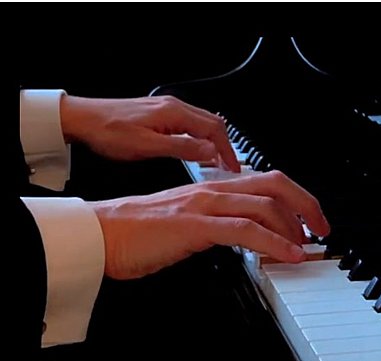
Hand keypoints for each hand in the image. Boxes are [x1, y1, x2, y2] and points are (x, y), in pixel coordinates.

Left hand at [60, 95, 240, 171]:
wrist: (81, 118)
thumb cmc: (107, 131)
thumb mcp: (147, 146)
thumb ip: (182, 148)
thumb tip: (209, 151)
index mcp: (174, 113)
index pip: (215, 130)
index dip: (227, 151)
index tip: (233, 168)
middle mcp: (173, 107)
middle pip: (213, 124)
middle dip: (225, 146)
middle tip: (229, 167)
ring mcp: (166, 108)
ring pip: (202, 124)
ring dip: (212, 142)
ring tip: (215, 162)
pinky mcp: (158, 113)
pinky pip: (188, 124)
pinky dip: (199, 138)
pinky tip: (195, 151)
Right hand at [91, 171, 328, 279]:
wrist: (98, 234)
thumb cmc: (136, 232)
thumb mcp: (188, 223)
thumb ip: (218, 224)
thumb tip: (248, 237)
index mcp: (212, 186)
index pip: (266, 181)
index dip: (296, 197)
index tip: (312, 220)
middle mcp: (212, 188)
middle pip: (276, 184)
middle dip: (308, 205)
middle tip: (323, 229)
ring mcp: (204, 204)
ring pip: (266, 205)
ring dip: (295, 228)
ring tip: (307, 247)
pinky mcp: (195, 225)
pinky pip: (246, 230)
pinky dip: (275, 243)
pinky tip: (289, 256)